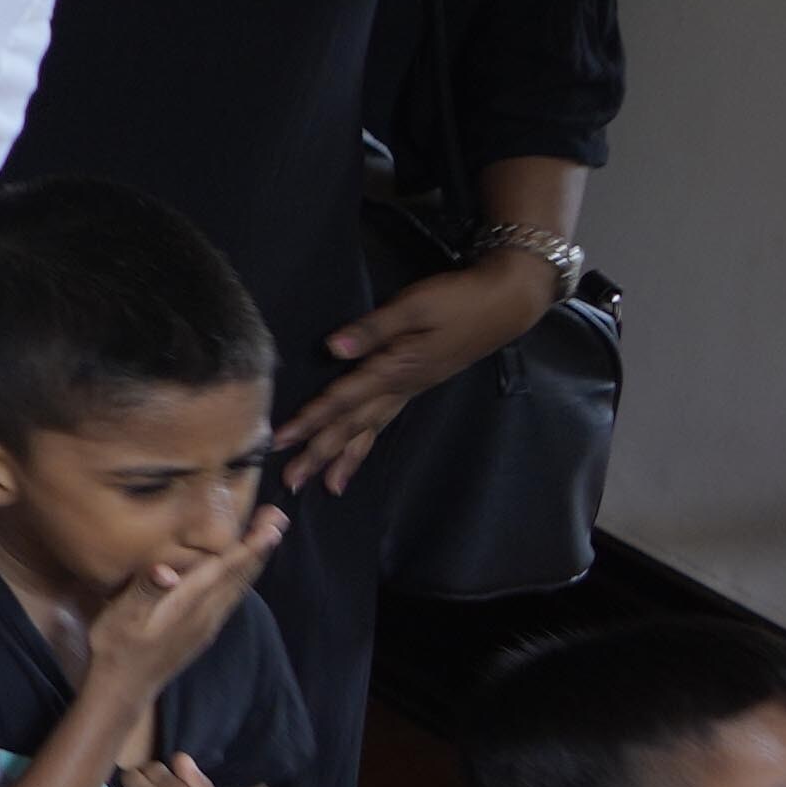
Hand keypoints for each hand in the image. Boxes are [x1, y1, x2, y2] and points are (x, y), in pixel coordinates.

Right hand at [91, 504, 282, 699]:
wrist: (123, 689)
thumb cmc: (117, 648)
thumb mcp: (123, 617)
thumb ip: (146, 590)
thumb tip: (168, 570)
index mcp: (190, 603)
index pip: (227, 568)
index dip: (251, 544)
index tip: (272, 522)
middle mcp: (207, 613)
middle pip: (242, 575)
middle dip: (261, 546)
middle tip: (278, 518)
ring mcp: (208, 624)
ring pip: (240, 587)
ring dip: (255, 560)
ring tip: (268, 538)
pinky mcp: (203, 631)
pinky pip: (232, 598)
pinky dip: (243, 578)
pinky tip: (241, 574)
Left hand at [278, 253, 559, 490]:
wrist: (505, 303)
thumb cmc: (458, 300)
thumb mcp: (415, 306)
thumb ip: (373, 329)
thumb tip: (333, 349)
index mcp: (394, 369)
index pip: (343, 399)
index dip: (310, 420)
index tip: (280, 440)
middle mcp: (400, 387)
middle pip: (352, 425)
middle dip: (321, 453)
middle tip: (292, 482)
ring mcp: (410, 390)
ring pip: (370, 430)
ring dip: (345, 458)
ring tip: (327, 486)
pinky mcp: (418, 385)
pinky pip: (385, 422)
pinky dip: (368, 441)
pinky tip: (358, 453)